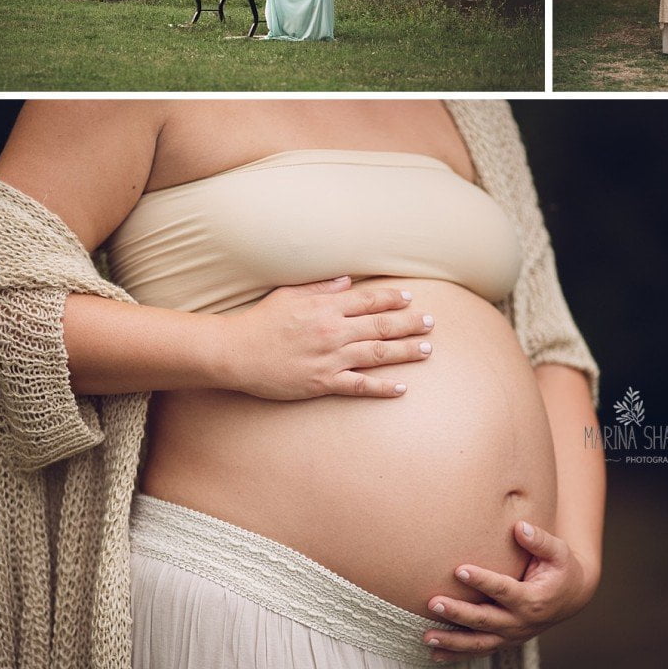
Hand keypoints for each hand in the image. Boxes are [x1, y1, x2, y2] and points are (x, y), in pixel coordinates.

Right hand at [224, 276, 433, 399]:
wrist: (236, 352)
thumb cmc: (261, 320)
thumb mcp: (290, 294)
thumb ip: (321, 287)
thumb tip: (347, 281)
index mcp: (325, 306)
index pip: (368, 300)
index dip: (392, 298)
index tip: (409, 298)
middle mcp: (333, 330)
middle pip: (380, 325)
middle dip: (409, 323)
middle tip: (431, 323)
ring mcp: (330, 358)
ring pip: (377, 353)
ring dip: (405, 351)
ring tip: (427, 349)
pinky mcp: (323, 382)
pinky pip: (359, 385)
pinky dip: (382, 386)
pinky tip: (401, 387)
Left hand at [422, 521, 598, 662]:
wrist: (570, 597)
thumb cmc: (561, 568)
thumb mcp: (559, 552)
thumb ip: (540, 540)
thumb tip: (519, 526)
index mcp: (533, 599)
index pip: (503, 590)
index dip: (482, 580)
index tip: (459, 569)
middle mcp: (521, 622)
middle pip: (485, 619)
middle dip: (458, 612)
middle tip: (433, 602)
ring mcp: (511, 635)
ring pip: (479, 642)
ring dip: (452, 641)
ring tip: (426, 636)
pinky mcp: (504, 641)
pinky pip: (479, 651)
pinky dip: (457, 654)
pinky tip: (434, 653)